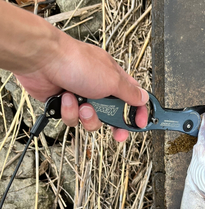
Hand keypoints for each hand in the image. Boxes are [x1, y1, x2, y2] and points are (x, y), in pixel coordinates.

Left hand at [15, 37, 148, 141]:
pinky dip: (69, 111)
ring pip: (91, 120)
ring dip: (87, 116)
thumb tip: (143, 98)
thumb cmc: (75, 61)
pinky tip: (65, 97)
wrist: (42, 60)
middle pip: (112, 114)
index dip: (138, 112)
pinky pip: (73, 119)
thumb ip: (129, 93)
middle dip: (113, 124)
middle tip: (117, 134)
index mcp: (112, 77)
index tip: (141, 124)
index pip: (132, 97)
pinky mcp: (64, 103)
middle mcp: (97, 86)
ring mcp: (80, 95)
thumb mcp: (111, 79)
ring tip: (82, 104)